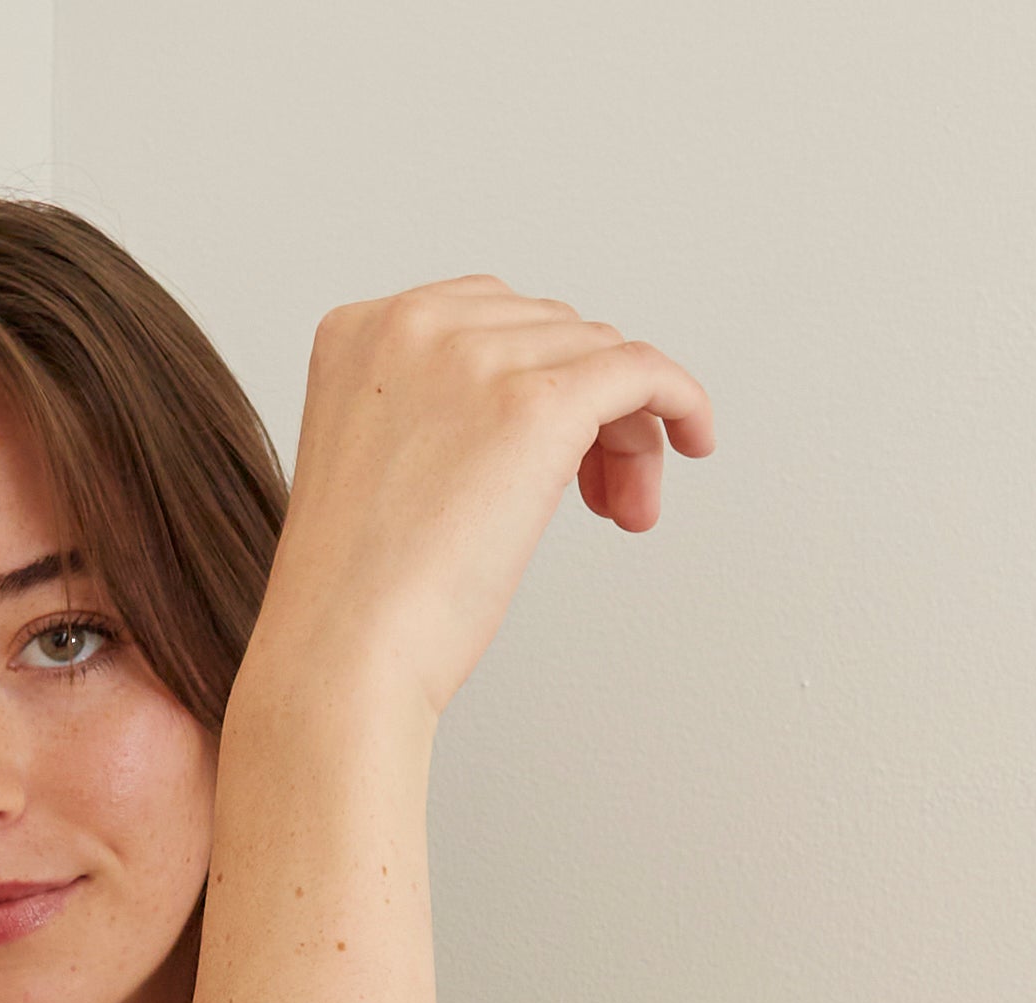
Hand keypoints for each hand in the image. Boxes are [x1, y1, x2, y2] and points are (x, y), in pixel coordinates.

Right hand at [246, 274, 716, 721]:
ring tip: (615, 508)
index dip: (535, 376)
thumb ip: (436, 408)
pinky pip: (642, 372)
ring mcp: (474, 358)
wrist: (343, 651)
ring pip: (599, 355)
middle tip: (596, 494)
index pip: (487, 317)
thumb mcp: (379, 462)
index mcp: (357, 332)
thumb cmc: (355, 593)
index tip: (552, 444)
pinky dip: (679, 400)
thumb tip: (542, 399)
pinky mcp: (537, 403)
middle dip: (585, 408)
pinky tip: (691, 440)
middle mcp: (412, 326)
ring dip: (623, 432)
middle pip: (549, 331)